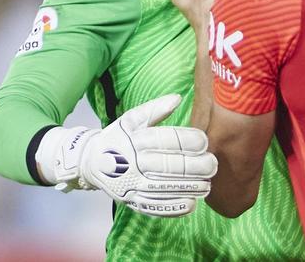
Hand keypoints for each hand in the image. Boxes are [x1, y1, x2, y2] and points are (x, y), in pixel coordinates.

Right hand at [35, 94, 216, 216]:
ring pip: (166, 187)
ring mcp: (132, 183)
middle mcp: (133, 161)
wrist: (91, 162)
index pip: (168, 139)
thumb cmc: (118, 138)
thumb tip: (177, 98)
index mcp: (135, 139)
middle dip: (197, 166)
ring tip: (207, 184)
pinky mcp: (131, 200)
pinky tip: (192, 203)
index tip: (205, 142)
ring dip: (191, 187)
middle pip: (170, 165)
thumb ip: (155, 109)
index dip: (190, 141)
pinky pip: (156, 206)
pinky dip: (175, 206)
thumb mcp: (131, 119)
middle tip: (213, 164)